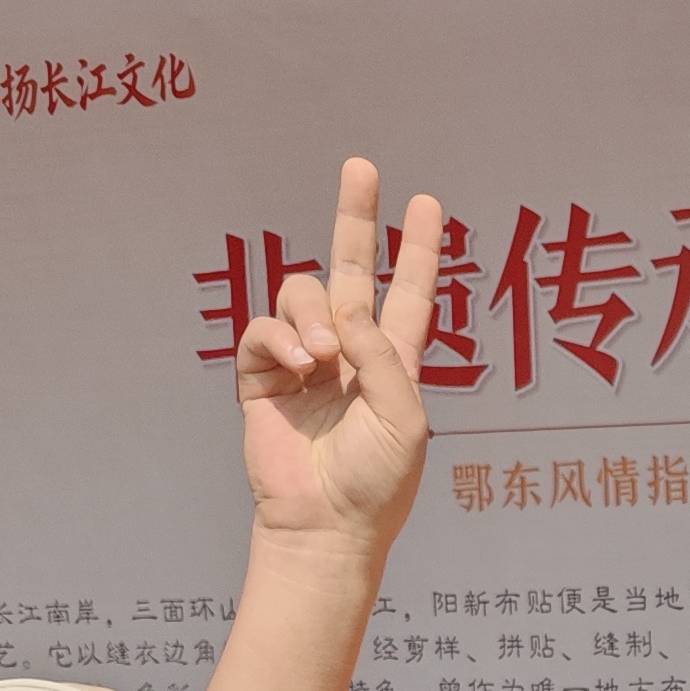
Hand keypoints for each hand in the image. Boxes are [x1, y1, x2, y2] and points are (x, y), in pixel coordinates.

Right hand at [239, 158, 443, 553]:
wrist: (326, 525)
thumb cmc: (377, 484)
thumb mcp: (405, 419)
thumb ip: (383, 357)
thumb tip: (345, 310)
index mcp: (394, 362)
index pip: (409, 293)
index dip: (419, 250)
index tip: (428, 205)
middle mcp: (349, 352)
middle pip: (351, 268)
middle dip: (356, 216)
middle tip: (361, 165)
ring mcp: (303, 360)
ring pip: (301, 293)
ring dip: (312, 315)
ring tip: (324, 358)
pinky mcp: (262, 376)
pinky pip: (263, 328)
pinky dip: (280, 339)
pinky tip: (300, 366)